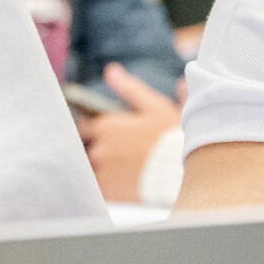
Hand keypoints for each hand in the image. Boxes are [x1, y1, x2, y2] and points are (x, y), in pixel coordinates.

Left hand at [77, 64, 182, 202]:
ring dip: (98, 170)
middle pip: (84, 150)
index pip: (82, 128)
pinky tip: (120, 186)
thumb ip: (129, 89)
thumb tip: (112, 70)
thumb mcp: (154, 108)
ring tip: (118, 173)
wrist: (182, 174)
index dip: (90, 132)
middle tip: (113, 156)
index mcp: (106, 126)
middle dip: (94, 151)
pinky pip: (97, 190)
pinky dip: (104, 187)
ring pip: (90, 170)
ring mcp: (102, 172)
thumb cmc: (171, 139)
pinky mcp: (109, 192)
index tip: (100, 137)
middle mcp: (98, 149)